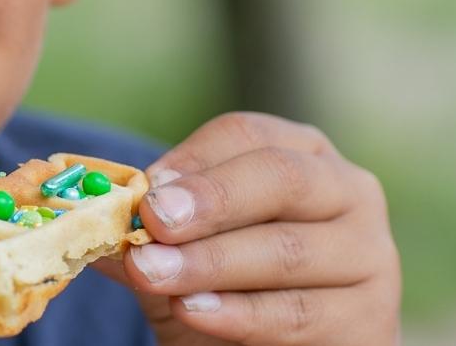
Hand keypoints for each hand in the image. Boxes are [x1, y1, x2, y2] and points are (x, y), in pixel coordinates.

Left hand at [96, 112, 400, 344]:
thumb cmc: (225, 282)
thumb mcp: (180, 247)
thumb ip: (143, 230)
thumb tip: (86, 214)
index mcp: (298, 152)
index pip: (247, 135)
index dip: (194, 159)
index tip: (146, 186)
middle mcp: (346, 190)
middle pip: (281, 179)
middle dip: (211, 201)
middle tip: (155, 221)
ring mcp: (368, 254)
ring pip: (287, 250)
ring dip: (211, 263)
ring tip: (154, 272)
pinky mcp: (369, 319)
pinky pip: (300, 313)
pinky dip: (240, 314)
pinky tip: (193, 310)